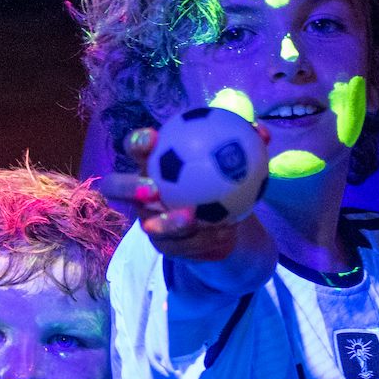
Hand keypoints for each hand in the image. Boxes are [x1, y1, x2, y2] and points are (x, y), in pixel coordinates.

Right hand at [98, 124, 264, 260]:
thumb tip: (260, 130)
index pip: (136, 150)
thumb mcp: (230, 161)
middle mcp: (143, 195)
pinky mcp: (169, 248)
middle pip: (118, 190)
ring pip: (153, 228)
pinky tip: (225, 231)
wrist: (223, 219)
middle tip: (153, 189)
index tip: (153, 138)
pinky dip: (206, 238)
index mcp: (152, 165)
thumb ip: (242, 144)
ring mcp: (151, 224)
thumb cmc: (218, 180)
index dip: (137, 144)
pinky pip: (185, 246)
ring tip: (190, 217)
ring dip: (170, 224)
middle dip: (130, 189)